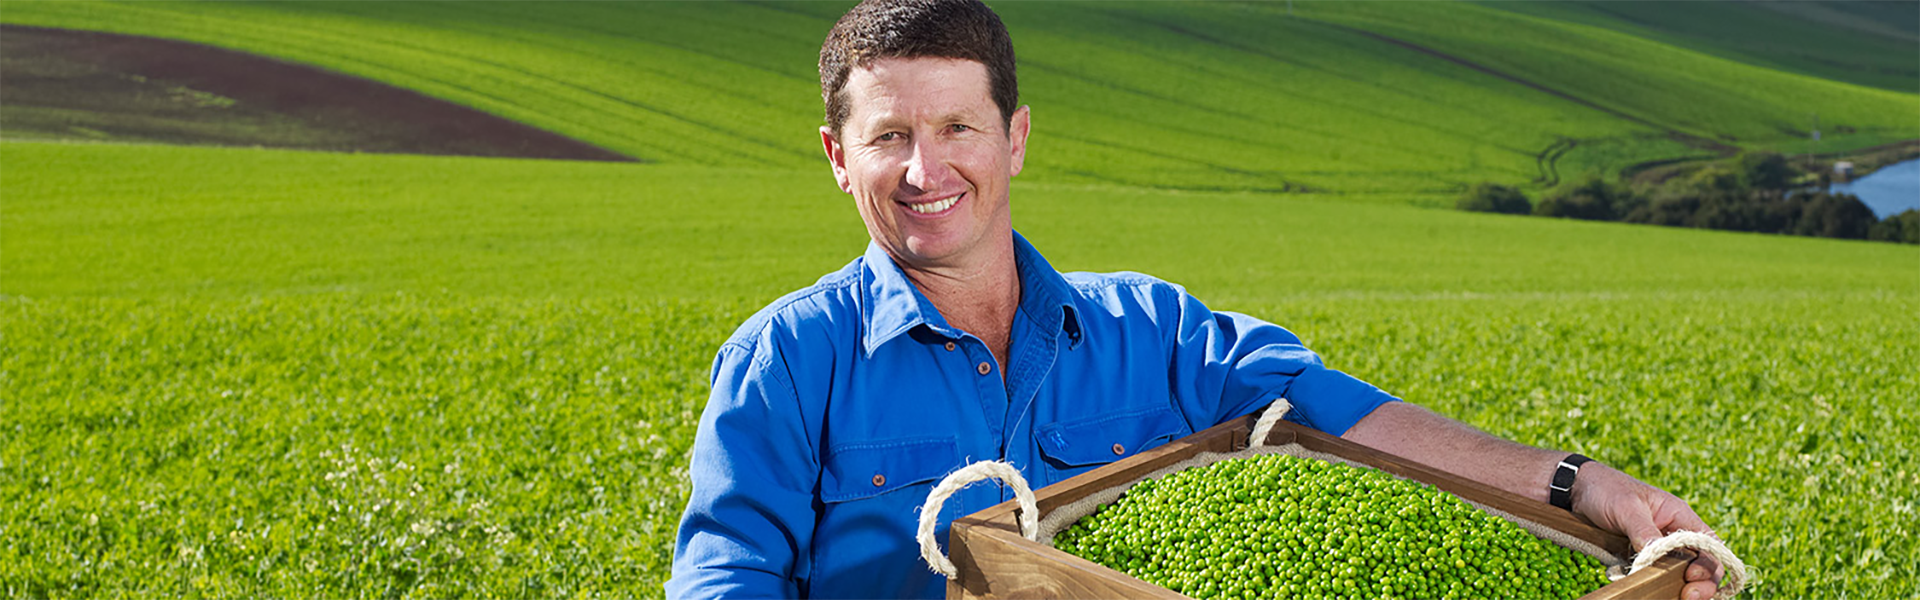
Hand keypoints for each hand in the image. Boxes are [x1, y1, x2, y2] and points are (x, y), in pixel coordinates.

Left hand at [1570, 463, 1723, 599]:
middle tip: (1688, 597)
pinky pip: (1656, 576)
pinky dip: (1657, 586)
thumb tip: (1658, 557)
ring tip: (1674, 598)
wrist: (1576, 490)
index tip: (1692, 578)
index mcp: (1680, 516)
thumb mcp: (1627, 507)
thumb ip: (1644, 531)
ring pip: (1680, 574)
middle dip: (1701, 583)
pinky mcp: (1640, 558)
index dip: (1709, 565)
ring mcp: (1658, 548)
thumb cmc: (1606, 489)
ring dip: (1680, 588)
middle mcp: (1674, 534)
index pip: (1710, 546)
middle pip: (1702, 564)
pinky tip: (1652, 593)